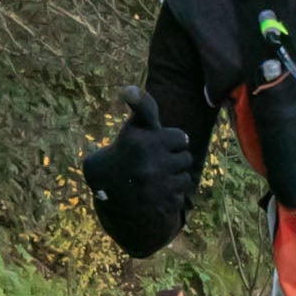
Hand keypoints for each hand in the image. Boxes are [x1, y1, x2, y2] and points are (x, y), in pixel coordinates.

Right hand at [80, 86, 195, 255]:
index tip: (156, 143)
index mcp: (143, 143)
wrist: (108, 185)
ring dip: (174, 177)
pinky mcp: (158, 206)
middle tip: (154, 161)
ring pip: (186, 179)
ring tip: (155, 176)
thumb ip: (142, 107)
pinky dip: (171, 195)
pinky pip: (181, 197)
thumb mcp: (135, 127)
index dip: (170, 140)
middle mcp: (148, 166)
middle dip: (173, 158)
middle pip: (187, 158)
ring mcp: (154, 189)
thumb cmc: (128, 149)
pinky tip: (155, 191)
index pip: (182, 138)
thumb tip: (128, 89)